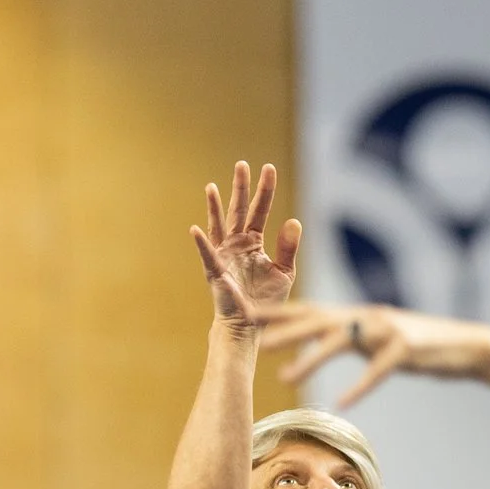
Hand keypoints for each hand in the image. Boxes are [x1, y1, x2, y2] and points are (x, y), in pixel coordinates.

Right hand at [191, 161, 300, 328]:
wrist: (250, 323)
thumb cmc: (265, 298)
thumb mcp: (284, 271)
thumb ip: (288, 247)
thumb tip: (294, 220)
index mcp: (253, 242)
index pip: (260, 210)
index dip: (264, 190)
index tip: (269, 168)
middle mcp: (236, 243)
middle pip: (239, 210)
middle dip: (240, 187)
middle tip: (243, 164)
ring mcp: (223, 254)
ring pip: (219, 225)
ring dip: (215, 206)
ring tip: (211, 186)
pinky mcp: (215, 271)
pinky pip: (207, 255)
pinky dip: (202, 243)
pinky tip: (195, 230)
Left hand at [253, 301, 489, 406]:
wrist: (466, 346)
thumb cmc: (421, 346)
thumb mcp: (379, 339)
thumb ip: (351, 337)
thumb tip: (321, 342)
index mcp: (356, 315)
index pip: (308, 310)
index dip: (276, 311)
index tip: (244, 313)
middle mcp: (366, 317)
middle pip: (315, 320)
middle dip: (281, 327)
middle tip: (249, 336)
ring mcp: (386, 331)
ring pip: (339, 342)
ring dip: (309, 359)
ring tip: (284, 376)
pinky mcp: (406, 350)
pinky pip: (377, 371)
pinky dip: (359, 387)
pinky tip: (342, 402)